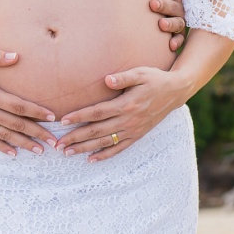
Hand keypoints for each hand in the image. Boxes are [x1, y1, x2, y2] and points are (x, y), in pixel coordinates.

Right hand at [0, 49, 57, 155]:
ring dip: (23, 143)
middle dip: (36, 133)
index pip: (18, 106)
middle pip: (15, 124)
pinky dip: (1, 147)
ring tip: (39, 151)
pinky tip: (13, 153)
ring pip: (4, 135)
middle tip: (53, 141)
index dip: (37, 112)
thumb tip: (17, 56)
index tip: (52, 118)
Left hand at [55, 67, 189, 161]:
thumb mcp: (141, 73)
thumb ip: (123, 77)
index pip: (97, 112)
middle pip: (97, 131)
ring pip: (105, 142)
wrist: (175, 92)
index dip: (79, 116)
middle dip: (76, 138)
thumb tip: (107, 80)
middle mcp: (128, 120)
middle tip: (58, 144)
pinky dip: (105, 155)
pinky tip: (91, 159)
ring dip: (85, 148)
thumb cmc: (155, 79)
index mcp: (126, 104)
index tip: (63, 121)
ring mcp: (133, 130)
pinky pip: (119, 148)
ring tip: (68, 153)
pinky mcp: (137, 135)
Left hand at [147, 0, 186, 51]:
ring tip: (160, 24)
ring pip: (178, 22)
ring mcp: (180, 22)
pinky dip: (177, 42)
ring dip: (170, 23)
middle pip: (173, 5)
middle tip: (151, 4)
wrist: (162, 23)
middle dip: (163, 4)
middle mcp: (179, 8)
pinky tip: (171, 46)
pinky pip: (180, 40)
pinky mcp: (179, 36)